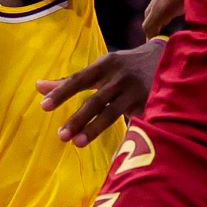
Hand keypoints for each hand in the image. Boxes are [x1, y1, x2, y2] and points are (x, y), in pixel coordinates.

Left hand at [37, 38, 164, 146]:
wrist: (168, 58)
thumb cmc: (125, 66)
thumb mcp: (101, 67)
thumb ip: (71, 80)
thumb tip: (39, 86)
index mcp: (105, 65)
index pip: (79, 79)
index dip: (61, 92)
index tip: (43, 106)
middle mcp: (119, 77)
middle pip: (95, 100)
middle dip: (78, 119)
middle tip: (61, 135)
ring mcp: (135, 92)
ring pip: (112, 113)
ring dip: (94, 129)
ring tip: (78, 143)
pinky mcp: (149, 104)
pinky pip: (132, 122)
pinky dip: (123, 135)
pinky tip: (113, 149)